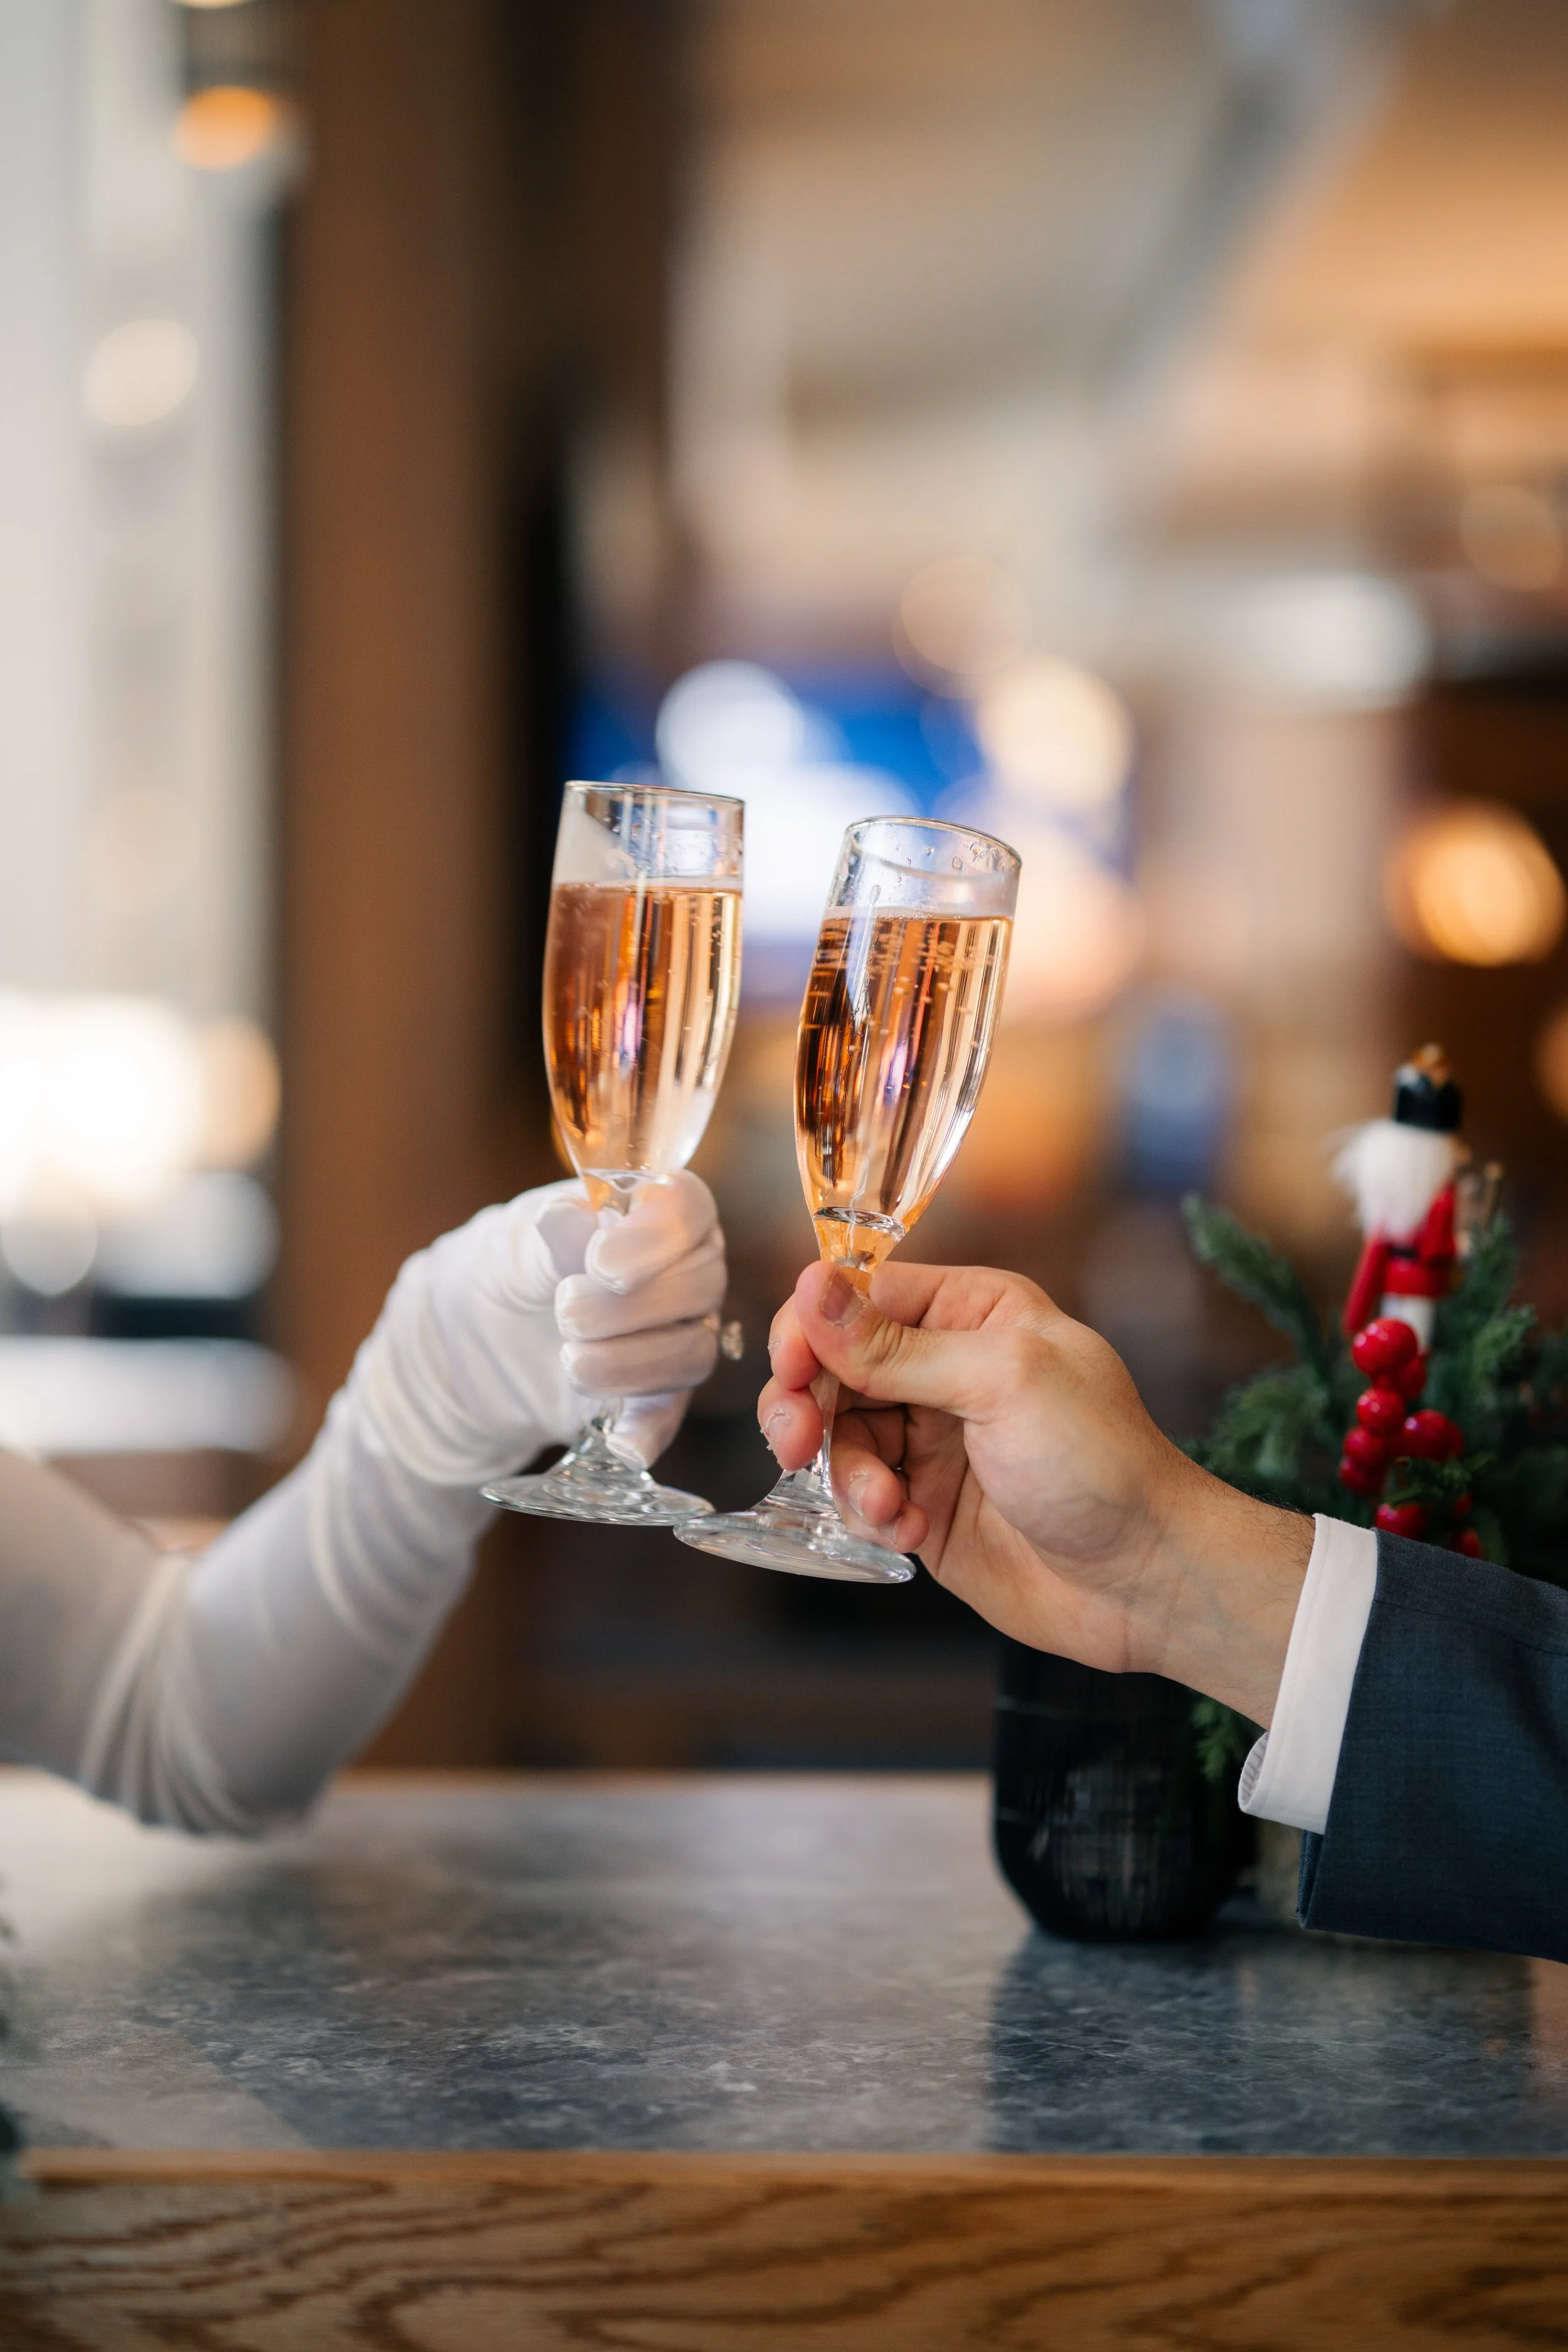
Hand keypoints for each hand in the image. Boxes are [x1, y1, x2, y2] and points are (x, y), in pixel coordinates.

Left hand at [350, 1172, 726, 1485]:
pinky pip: (671, 1416)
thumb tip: (574, 1217)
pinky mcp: (653, 1396)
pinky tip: (623, 1445)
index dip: (656, 1236)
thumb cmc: (503, 1269)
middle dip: (631, 1305)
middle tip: (565, 1310)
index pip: (687, 1208)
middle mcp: (679, 1270)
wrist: (470, 1342)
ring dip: (631, 1364)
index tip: (600, 1263)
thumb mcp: (513, 1244)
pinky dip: (649, 1432)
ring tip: (569, 1362)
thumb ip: (551, 1235)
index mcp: (649, 1211)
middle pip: (702, 1284)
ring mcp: (673, 1334)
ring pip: (694, 1351)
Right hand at [758, 1261, 1309, 1723]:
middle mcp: (947, 1367)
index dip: (813, 1329)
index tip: (792, 1372)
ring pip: (838, 1436)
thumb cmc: (1099, 1463)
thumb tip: (811, 1287)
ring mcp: (933, 1438)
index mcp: (973, 1312)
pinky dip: (872, 1514)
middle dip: (807, 1406)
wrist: (1145, 1580)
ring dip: (848, 1473)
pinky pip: (860, 1495)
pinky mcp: (924, 1502)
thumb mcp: (999, 1382)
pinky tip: (910, 1533)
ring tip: (887, 1507)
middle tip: (794, 1444)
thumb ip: (896, 1345)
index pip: (860, 1297)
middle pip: (832, 1366)